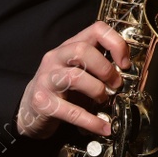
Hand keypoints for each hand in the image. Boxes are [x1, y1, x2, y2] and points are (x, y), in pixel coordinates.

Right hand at [15, 21, 127, 139]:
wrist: (29, 110)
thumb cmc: (61, 89)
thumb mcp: (79, 69)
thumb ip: (99, 66)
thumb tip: (128, 75)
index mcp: (70, 45)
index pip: (96, 29)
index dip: (116, 43)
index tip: (125, 63)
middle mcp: (56, 57)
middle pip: (82, 50)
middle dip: (105, 68)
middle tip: (116, 84)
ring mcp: (46, 79)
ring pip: (74, 77)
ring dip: (97, 90)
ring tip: (104, 101)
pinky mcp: (42, 102)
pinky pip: (70, 111)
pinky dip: (91, 120)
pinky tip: (102, 127)